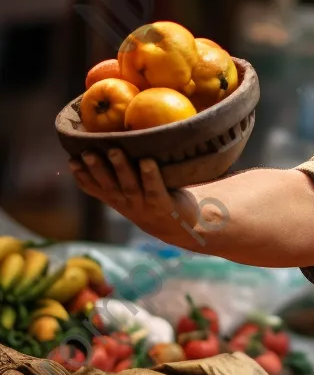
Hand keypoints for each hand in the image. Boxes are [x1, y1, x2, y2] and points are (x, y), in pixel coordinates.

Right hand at [69, 148, 198, 243]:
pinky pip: (155, 190)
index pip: (94, 189)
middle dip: (97, 169)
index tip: (72, 159)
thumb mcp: (131, 193)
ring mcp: (144, 205)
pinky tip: (147, 161)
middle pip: (110, 185)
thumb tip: (109, 144)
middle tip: (87, 152)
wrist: (180, 230)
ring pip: (129, 186)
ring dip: (121, 169)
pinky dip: (150, 176)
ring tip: (113, 151)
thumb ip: (119, 178)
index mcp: (116, 199)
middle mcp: (127, 203)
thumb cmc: (153, 202)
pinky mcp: (164, 206)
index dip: (82, 176)